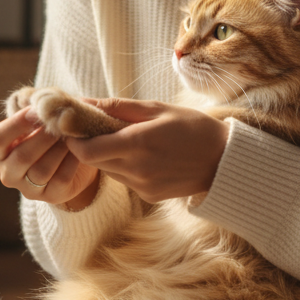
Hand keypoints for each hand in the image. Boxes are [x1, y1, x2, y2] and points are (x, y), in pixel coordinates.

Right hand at [0, 104, 99, 207]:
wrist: (74, 156)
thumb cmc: (49, 130)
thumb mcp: (39, 114)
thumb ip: (33, 103)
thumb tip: (35, 99)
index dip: (15, 124)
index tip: (36, 111)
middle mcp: (8, 173)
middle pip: (21, 156)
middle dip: (43, 137)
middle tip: (59, 123)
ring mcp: (27, 188)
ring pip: (41, 170)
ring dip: (58, 149)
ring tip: (70, 135)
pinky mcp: (50, 197)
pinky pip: (60, 179)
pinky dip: (71, 161)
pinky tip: (78, 150)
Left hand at [64, 98, 229, 202]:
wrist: (225, 160)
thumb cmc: (192, 127)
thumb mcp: (156, 108)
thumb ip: (117, 107)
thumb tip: (83, 102)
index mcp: (137, 144)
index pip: (86, 150)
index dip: (74, 139)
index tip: (75, 126)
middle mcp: (137, 170)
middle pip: (94, 161)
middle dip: (89, 144)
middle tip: (97, 127)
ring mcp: (142, 187)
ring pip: (108, 171)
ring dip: (108, 155)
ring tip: (127, 138)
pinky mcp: (149, 197)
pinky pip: (125, 180)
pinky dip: (125, 166)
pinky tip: (145, 155)